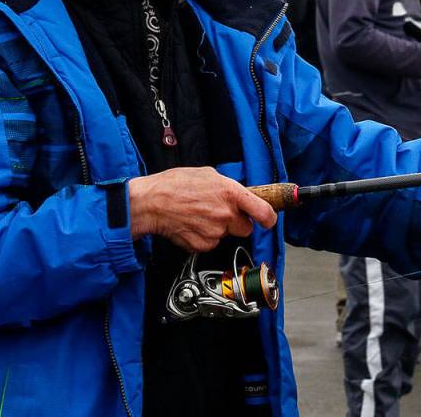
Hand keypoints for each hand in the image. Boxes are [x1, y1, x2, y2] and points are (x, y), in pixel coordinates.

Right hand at [128, 167, 277, 251]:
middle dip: (237, 222)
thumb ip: (226, 186)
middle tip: (221, 213)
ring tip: (200, 215)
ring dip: (218, 228)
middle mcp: (226, 214)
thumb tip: (236, 193)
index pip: (263, 211)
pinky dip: (204, 236)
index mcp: (230, 193)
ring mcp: (214, 231)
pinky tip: (193, 225)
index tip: (269, 220)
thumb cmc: (174, 185)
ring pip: (226, 234)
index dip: (270, 218)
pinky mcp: (202, 245)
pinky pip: (211, 243)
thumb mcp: (207, 174)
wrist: (151, 203)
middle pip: (245, 227)